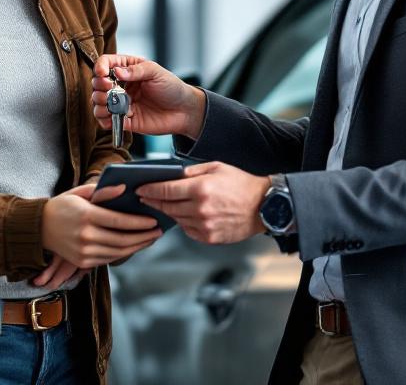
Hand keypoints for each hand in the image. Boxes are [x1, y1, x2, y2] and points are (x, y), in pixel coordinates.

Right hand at [40, 182, 161, 269]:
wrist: (38, 228)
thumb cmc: (61, 206)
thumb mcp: (79, 192)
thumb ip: (103, 190)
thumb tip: (125, 189)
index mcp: (86, 216)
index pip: (119, 221)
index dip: (139, 222)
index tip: (153, 221)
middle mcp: (86, 236)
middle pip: (122, 240)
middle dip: (144, 237)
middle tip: (158, 231)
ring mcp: (84, 251)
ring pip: (118, 252)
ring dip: (137, 247)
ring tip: (149, 239)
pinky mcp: (82, 262)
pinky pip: (108, 259)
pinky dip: (123, 253)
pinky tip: (133, 246)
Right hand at [92, 54, 206, 139]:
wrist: (184, 111)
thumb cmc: (172, 88)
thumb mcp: (156, 72)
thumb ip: (136, 71)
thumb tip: (117, 71)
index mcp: (128, 69)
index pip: (106, 63)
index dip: (100, 67)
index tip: (103, 74)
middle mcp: (122, 86)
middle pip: (97, 84)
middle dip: (99, 87)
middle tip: (109, 89)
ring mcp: (121, 103)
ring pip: (98, 103)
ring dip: (99, 104)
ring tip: (111, 105)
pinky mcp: (124, 120)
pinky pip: (106, 121)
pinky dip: (105, 120)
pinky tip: (114, 117)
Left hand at [137, 162, 268, 244]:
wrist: (264, 206)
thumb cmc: (242, 185)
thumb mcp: (217, 167)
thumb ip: (192, 172)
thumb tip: (172, 175)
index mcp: (201, 188)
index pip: (166, 190)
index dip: (150, 190)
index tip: (141, 189)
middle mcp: (201, 208)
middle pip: (167, 206)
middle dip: (154, 202)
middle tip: (146, 198)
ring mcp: (205, 225)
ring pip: (176, 219)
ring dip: (169, 212)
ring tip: (166, 205)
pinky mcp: (210, 237)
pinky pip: (188, 230)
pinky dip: (184, 223)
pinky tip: (187, 215)